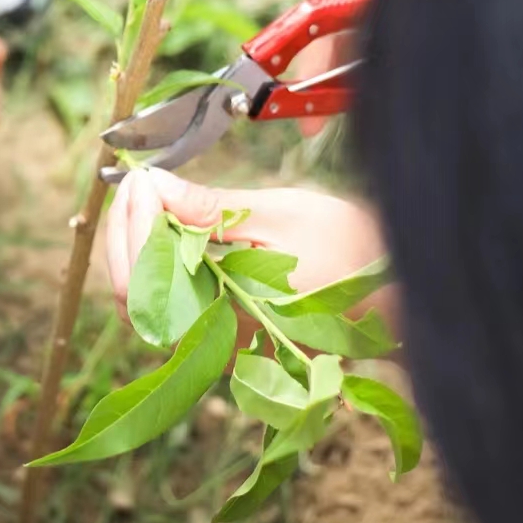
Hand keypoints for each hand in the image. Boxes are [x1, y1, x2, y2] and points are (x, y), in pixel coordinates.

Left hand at [106, 168, 389, 329]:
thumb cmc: (353, 251)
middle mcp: (217, 341)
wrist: (400, 293)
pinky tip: (162, 225)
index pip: (146, 272)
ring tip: (145, 198)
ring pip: (143, 301)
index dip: (133, 218)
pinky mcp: (222, 337)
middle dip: (123, 231)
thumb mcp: (281, 214)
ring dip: (133, 246)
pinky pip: (166, 303)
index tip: (139, 177)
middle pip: (131, 293)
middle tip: (135, 183)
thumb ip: (210, 207)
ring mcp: (217, 344)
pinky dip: (153, 261)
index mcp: (231, 314)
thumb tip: (153, 185)